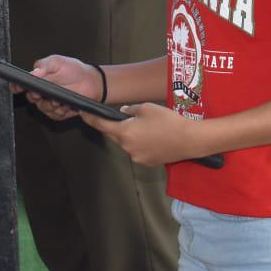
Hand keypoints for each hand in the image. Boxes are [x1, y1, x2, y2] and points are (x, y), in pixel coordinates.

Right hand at [15, 54, 99, 120]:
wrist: (91, 82)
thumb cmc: (74, 70)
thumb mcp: (58, 62)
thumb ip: (44, 66)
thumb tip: (33, 72)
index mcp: (38, 78)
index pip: (22, 84)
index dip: (17, 87)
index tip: (17, 88)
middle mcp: (41, 91)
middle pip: (30, 98)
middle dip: (36, 97)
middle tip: (42, 93)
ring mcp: (49, 102)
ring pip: (42, 108)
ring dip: (51, 105)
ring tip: (60, 100)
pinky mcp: (57, 112)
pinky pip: (54, 115)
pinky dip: (60, 111)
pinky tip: (67, 105)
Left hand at [82, 102, 204, 166]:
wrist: (188, 139)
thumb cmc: (167, 121)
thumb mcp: (146, 108)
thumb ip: (129, 110)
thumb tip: (121, 114)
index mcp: (124, 132)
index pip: (101, 126)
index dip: (90, 119)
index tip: (83, 114)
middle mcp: (127, 147)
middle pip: (114, 136)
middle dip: (115, 127)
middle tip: (125, 118)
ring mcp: (136, 157)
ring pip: (126, 144)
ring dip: (130, 135)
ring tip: (146, 126)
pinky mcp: (146, 162)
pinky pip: (137, 151)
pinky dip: (139, 143)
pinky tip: (152, 137)